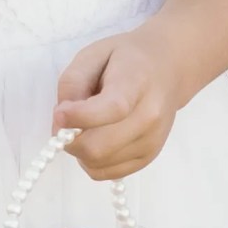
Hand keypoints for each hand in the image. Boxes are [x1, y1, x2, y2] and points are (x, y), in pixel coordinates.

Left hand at [54, 28, 183, 179]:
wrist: (168, 69)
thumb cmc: (126, 58)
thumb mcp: (93, 54)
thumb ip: (73, 83)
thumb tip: (62, 120)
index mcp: (137, 82)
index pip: (112, 109)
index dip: (80, 117)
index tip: (59, 114)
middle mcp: (150, 117)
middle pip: (98, 147)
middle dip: (69, 139)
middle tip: (64, 122)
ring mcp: (151, 141)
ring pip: (97, 164)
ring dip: (79, 150)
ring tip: (85, 126)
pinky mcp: (147, 158)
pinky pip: (105, 173)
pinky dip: (91, 160)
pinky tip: (96, 138)